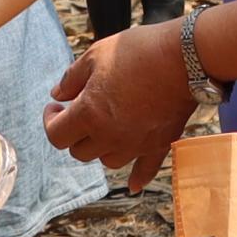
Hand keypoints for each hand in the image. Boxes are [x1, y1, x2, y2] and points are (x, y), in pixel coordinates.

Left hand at [44, 19, 198, 190]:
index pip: (56, 135)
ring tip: (105, 128)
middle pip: (80, 152)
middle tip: (79, 113)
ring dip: (101, 148)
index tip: (56, 107)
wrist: (186, 57)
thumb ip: (71, 79)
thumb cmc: (138, 51)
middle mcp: (110, 136)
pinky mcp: (159, 144)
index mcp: (89, 114)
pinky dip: (138, 177)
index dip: (50, 121)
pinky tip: (133, 185)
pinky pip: (146, 170)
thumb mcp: (96, 55)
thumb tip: (58, 94)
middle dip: (75, 133)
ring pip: (108, 161)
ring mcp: (136, 144)